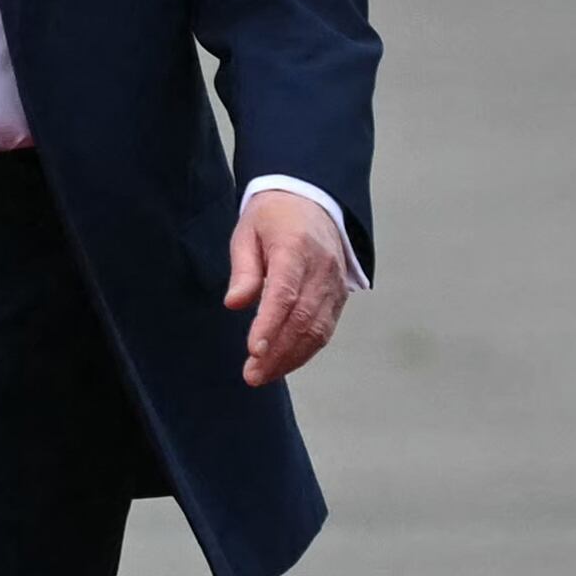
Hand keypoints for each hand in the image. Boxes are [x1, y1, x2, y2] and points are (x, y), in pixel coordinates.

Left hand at [224, 189, 354, 386]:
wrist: (313, 201)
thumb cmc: (273, 218)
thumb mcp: (247, 233)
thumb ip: (243, 270)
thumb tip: (235, 304)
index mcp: (296, 248)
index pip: (285, 294)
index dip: (269, 326)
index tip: (253, 351)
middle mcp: (321, 268)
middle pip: (303, 318)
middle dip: (277, 352)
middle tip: (252, 375)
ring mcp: (334, 283)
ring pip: (318, 329)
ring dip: (291, 357)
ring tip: (263, 375)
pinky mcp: (340, 295)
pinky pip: (326, 328)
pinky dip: (306, 350)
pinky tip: (284, 363)